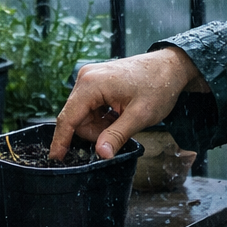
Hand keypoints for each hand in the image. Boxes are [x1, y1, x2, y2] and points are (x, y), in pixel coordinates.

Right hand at [49, 46, 206, 159]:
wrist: (170, 67)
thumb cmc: (157, 86)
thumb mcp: (139, 116)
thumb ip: (117, 135)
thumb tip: (100, 153)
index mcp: (91, 84)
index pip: (68, 118)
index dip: (61, 140)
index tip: (56, 159)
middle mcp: (86, 78)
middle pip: (76, 118)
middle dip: (94, 132)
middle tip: (119, 130)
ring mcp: (90, 78)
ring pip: (83, 115)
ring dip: (100, 125)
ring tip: (122, 119)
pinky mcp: (95, 81)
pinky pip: (90, 107)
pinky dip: (102, 117)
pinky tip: (118, 113)